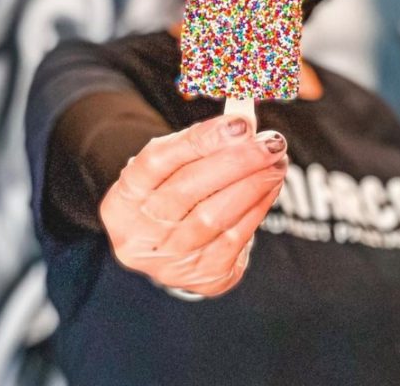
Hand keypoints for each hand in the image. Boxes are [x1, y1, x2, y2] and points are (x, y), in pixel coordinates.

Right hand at [100, 114, 286, 297]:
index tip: (240, 123)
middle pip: (189, 189)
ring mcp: (170, 262)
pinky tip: (270, 185)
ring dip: (254, 184)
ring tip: (277, 160)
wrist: (164, 246)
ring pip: (216, 216)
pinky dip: (258, 207)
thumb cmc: (168, 193)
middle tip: (270, 141)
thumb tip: (242, 126)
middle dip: (237, 161)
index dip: (201, 139)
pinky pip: (236, 238)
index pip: (158, 160)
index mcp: (122, 199)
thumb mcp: (168, 167)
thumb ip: (198, 144)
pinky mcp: (203, 277)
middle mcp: (139, 235)